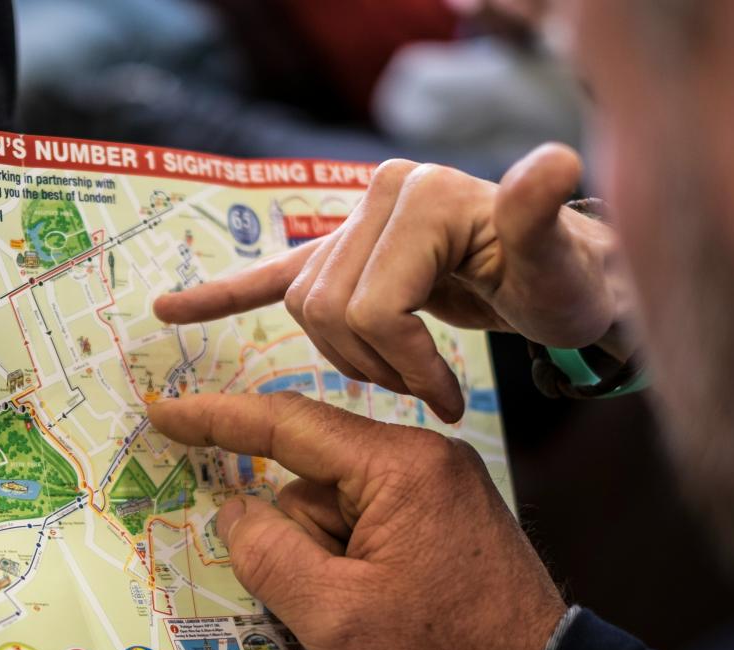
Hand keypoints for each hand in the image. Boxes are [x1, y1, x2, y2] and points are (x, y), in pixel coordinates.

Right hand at [148, 392, 565, 649]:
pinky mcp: (442, 517)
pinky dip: (350, 564)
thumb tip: (235, 510)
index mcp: (399, 467)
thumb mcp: (334, 615)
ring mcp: (437, 487)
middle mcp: (422, 459)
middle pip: (309, 481)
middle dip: (299, 543)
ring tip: (372, 617)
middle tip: (336, 606)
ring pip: (333, 510)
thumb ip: (268, 553)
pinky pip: (363, 524)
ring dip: (326, 562)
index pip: (288, 424)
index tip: (164, 412)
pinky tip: (382, 609)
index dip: (216, 418)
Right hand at [155, 144, 634, 421]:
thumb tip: (551, 163)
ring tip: (408, 373)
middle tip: (430, 389)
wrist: (562, 281)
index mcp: (419, 196)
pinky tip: (167, 309)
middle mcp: (379, 194)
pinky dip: (222, 296)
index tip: (446, 401)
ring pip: (308, 313)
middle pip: (330, 311)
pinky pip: (269, 278)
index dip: (403, 366)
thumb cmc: (566, 286)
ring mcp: (355, 222)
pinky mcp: (343, 250)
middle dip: (376, 365)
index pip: (370, 306)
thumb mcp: (563, 265)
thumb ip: (544, 218)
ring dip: (350, 358)